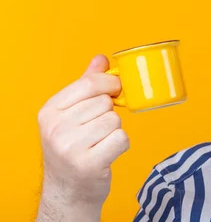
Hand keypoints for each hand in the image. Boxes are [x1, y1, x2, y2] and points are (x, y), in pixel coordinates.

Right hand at [36, 55, 129, 220]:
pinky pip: (122, 138)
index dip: (109, 84)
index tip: (114, 90)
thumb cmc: (73, 147)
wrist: (68, 190)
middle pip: (105, 102)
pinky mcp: (89, 164)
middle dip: (109, 113)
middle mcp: (56, 128)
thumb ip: (86, 85)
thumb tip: (101, 59)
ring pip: (115, 120)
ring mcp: (70, 148)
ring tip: (100, 142)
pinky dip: (121, 145)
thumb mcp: (71, 114)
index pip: (89, 83)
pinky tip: (107, 153)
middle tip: (97, 130)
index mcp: (50, 111)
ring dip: (115, 130)